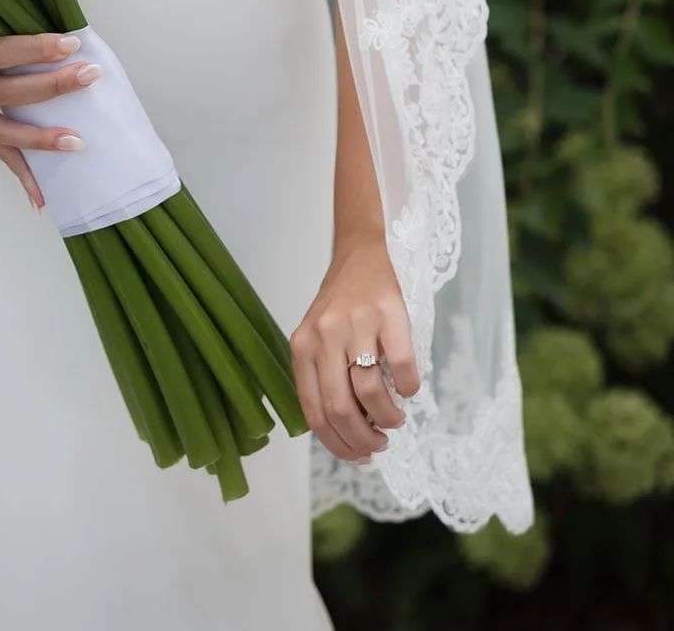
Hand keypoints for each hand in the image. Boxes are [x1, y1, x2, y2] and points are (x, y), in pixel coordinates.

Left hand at [290, 235, 421, 463]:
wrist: (364, 253)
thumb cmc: (342, 305)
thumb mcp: (319, 339)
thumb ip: (324, 376)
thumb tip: (347, 432)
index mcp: (301, 347)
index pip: (313, 410)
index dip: (336, 442)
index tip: (357, 457)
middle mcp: (323, 337)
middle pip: (339, 407)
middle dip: (362, 439)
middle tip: (380, 445)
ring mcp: (356, 325)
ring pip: (368, 392)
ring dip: (386, 417)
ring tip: (395, 419)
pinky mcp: (389, 314)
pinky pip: (401, 366)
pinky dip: (408, 388)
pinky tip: (409, 389)